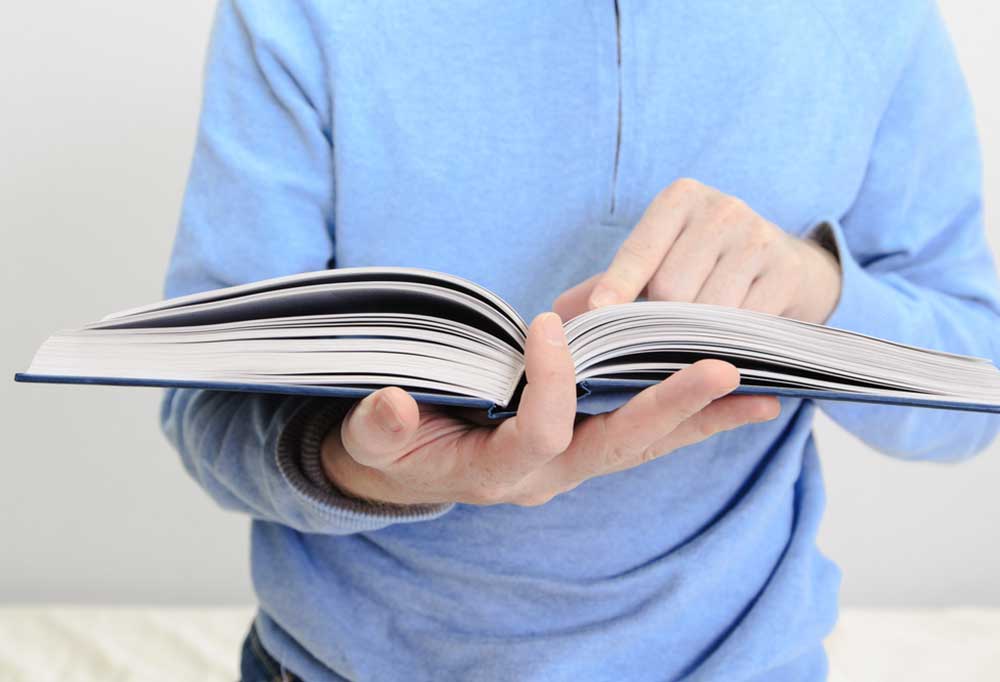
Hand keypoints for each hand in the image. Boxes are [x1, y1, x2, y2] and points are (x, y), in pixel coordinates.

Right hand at [321, 312, 779, 506]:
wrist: (404, 469)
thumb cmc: (389, 447)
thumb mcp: (370, 437)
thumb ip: (379, 425)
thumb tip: (393, 405)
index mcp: (496, 470)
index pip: (540, 432)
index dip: (549, 384)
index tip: (547, 323)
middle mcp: (546, 475)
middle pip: (617, 446)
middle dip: (667, 407)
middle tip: (719, 369)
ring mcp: (570, 464)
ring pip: (645, 444)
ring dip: (701, 417)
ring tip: (761, 390)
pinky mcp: (583, 447)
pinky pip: (646, 436)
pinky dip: (694, 420)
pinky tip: (743, 402)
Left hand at [554, 178, 841, 322]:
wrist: (790, 267)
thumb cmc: (706, 266)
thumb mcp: (660, 261)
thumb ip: (611, 284)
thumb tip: (556, 315)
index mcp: (680, 199)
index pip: (639, 249)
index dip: (618, 284)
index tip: (599, 312)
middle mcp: (721, 210)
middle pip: (670, 288)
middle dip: (659, 323)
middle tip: (660, 339)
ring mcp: (758, 238)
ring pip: (706, 310)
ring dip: (693, 338)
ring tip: (693, 345)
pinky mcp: (786, 272)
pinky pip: (744, 323)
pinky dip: (728, 343)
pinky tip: (726, 346)